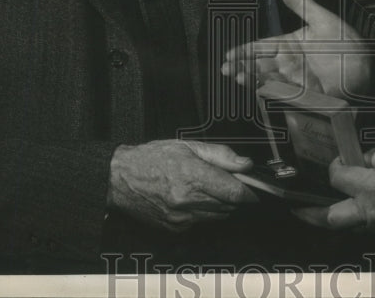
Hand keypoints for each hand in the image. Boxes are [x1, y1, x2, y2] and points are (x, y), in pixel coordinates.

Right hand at [107, 140, 256, 231]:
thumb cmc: (150, 159)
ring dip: (221, 204)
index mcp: (192, 176)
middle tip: (227, 181)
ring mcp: (181, 217)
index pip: (234, 192)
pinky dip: (204, 212)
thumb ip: (220, 155)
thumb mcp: (187, 146)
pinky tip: (193, 198)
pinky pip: (202, 222)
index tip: (255, 188)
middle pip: (229, 206)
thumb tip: (244, 164)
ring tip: (207, 187)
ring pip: (218, 216)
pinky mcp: (175, 228)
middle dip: (235, 195)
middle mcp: (187, 200)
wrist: (120, 179)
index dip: (249, 192)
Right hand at [221, 0, 370, 97]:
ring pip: (266, 78)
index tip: (230, 54)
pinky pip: (280, 92)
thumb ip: (300, 4)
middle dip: (242, 66)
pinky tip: (255, 88)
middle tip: (226, 68)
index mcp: (290, 44)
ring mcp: (294, 79)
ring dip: (250, 78)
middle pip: (259, 64)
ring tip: (236, 76)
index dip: (245, 51)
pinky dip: (266, 90)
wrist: (365, 69)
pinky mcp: (301, 93)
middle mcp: (289, 62)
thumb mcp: (322, 20)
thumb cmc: (347, 43)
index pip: (262, 47)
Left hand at [292, 148, 374, 237]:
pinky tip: (346, 210)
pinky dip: (350, 220)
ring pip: (343, 227)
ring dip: (329, 219)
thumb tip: (360, 160)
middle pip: (330, 218)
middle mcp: (370, 212)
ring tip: (313, 210)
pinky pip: (361, 229)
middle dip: (310, 212)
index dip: (333, 166)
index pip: (338, 177)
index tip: (336, 161)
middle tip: (297, 205)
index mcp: (373, 188)